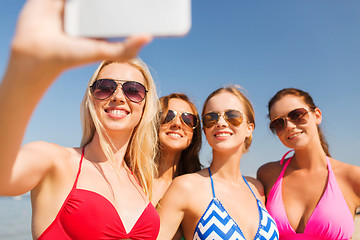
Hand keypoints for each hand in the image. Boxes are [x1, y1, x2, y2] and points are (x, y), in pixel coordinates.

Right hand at [11, 0, 151, 74]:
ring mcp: (72, 1)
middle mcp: (87, 9)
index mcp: (99, 20)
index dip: (131, 3)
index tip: (148, 0)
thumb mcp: (102, 52)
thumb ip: (126, 48)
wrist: (36, 52)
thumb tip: (148, 36)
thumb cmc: (70, 56)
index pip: (118, 5)